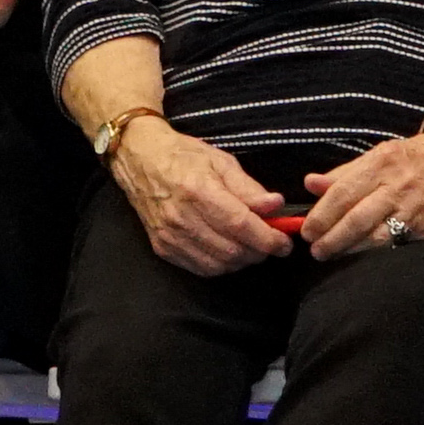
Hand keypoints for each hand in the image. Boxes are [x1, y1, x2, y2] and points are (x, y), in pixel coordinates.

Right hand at [109, 120, 293, 276]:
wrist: (139, 160)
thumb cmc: (183, 156)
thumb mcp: (220, 161)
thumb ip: (249, 187)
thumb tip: (276, 206)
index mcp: (199, 191)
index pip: (241, 225)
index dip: (268, 239)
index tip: (284, 243)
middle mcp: (182, 217)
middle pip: (233, 250)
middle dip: (259, 251)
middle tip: (270, 243)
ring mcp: (170, 235)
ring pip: (219, 264)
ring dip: (242, 260)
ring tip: (250, 246)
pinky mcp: (162, 247)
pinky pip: (201, 268)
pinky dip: (222, 265)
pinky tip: (229, 251)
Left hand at [301, 130, 423, 258]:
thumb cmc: (413, 159)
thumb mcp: (378, 156)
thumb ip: (344, 173)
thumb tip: (311, 184)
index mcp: (380, 164)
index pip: (343, 192)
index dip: (322, 214)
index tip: (307, 229)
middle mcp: (396, 186)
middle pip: (356, 218)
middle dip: (331, 237)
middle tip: (315, 249)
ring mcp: (413, 209)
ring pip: (374, 236)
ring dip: (348, 248)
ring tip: (330, 254)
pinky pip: (395, 242)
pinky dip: (374, 250)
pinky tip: (359, 253)